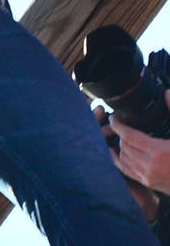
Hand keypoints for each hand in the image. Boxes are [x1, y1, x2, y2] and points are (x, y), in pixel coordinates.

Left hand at [96, 105, 160, 221]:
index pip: (128, 135)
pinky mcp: (149, 184)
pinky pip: (127, 170)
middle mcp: (150, 166)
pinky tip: (117, 153)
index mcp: (158, 152)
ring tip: (123, 137)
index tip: (113, 117)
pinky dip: (119, 160)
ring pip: (123, 158)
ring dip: (120, 146)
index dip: (118, 125)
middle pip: (124, 146)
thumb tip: (167, 94)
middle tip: (121, 125)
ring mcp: (148, 176)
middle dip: (120, 134)